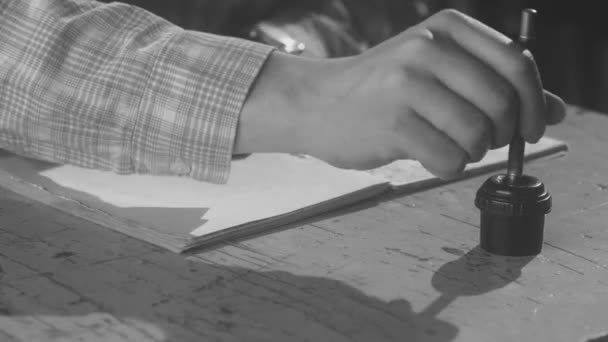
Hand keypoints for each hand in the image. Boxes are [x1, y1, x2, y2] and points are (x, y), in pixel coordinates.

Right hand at [236, 9, 565, 178]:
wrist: (316, 102)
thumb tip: (557, 109)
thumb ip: (496, 83)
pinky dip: (446, 167)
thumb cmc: (380, 89)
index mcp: (446, 29)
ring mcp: (408, 84)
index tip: (531, 129)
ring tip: (444, 144)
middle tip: (481, 142)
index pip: (518, 64)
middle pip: (502, 103)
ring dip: (470, 152)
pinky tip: (425, 155)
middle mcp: (428, 49)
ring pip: (478, 135)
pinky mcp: (393, 122)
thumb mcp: (438, 71)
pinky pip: (449, 159)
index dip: (535, 103)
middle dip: (501, 135)